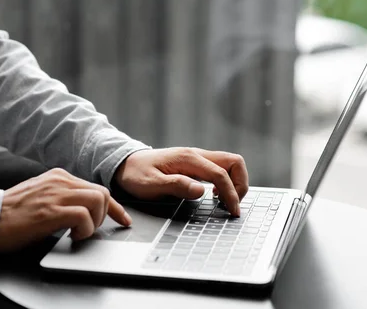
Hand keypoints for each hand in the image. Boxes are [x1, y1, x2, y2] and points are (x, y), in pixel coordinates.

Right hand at [0, 168, 130, 252]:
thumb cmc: (12, 213)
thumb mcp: (42, 195)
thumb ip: (63, 196)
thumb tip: (85, 209)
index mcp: (59, 176)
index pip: (96, 188)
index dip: (114, 206)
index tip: (123, 218)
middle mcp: (60, 181)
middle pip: (102, 193)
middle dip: (104, 215)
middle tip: (89, 230)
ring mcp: (56, 194)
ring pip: (98, 200)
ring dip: (95, 222)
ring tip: (79, 232)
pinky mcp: (51, 211)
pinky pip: (84, 216)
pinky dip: (84, 229)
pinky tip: (71, 236)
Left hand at [113, 148, 248, 215]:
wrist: (125, 164)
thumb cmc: (136, 175)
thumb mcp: (151, 184)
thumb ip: (177, 186)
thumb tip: (202, 191)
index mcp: (188, 159)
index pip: (220, 174)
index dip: (231, 193)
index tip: (232, 211)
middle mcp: (196, 155)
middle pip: (234, 162)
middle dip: (240, 184)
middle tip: (233, 205)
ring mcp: (197, 158)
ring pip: (229, 164)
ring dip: (234, 182)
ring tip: (225, 202)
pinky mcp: (196, 164)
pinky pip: (220, 168)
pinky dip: (226, 181)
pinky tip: (215, 195)